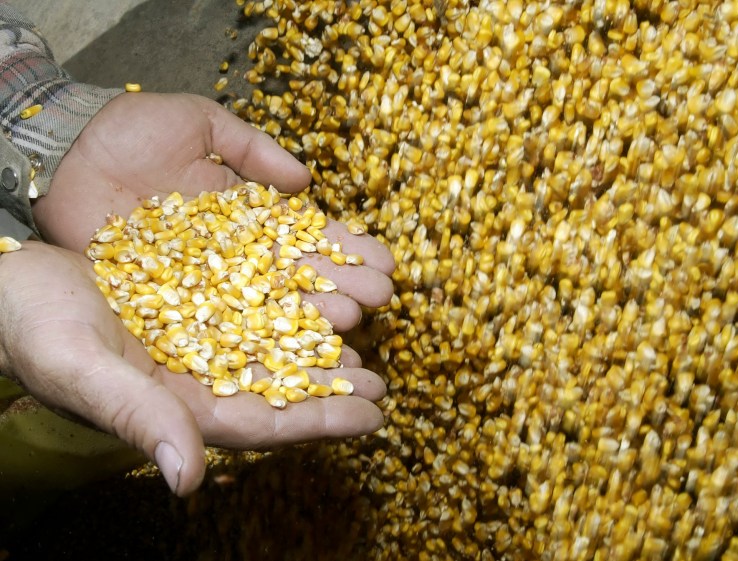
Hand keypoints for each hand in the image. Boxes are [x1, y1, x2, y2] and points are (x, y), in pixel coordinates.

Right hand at [0, 241, 387, 495]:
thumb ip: (137, 417)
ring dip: (317, 354)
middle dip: (331, 394)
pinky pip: (251, 310)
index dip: (319, 423)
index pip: (262, 425)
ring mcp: (194, 341)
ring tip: (362, 352)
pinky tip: (316, 303)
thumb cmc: (33, 328)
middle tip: (381, 387)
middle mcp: (191, 379)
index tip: (372, 417)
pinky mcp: (190, 303)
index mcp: (173, 407)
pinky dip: (288, 310)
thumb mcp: (83, 368)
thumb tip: (189, 480)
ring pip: (270, 352)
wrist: (10, 283)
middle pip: (277, 391)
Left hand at [32, 91, 394, 325]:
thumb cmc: (131, 133)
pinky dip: (258, 343)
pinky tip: (293, 356)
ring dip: (313, 320)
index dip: (346, 249)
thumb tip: (305, 182)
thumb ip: (252, 149)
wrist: (66, 154)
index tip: (385, 263)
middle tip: (382, 301)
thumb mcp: (201, 123)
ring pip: (268, 308)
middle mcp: (233, 257)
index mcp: (246, 216)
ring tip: (354, 326)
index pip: (306, 237)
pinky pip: (222, 328)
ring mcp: (205, 285)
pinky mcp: (172, 307)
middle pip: (297, 278)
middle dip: (343, 289)